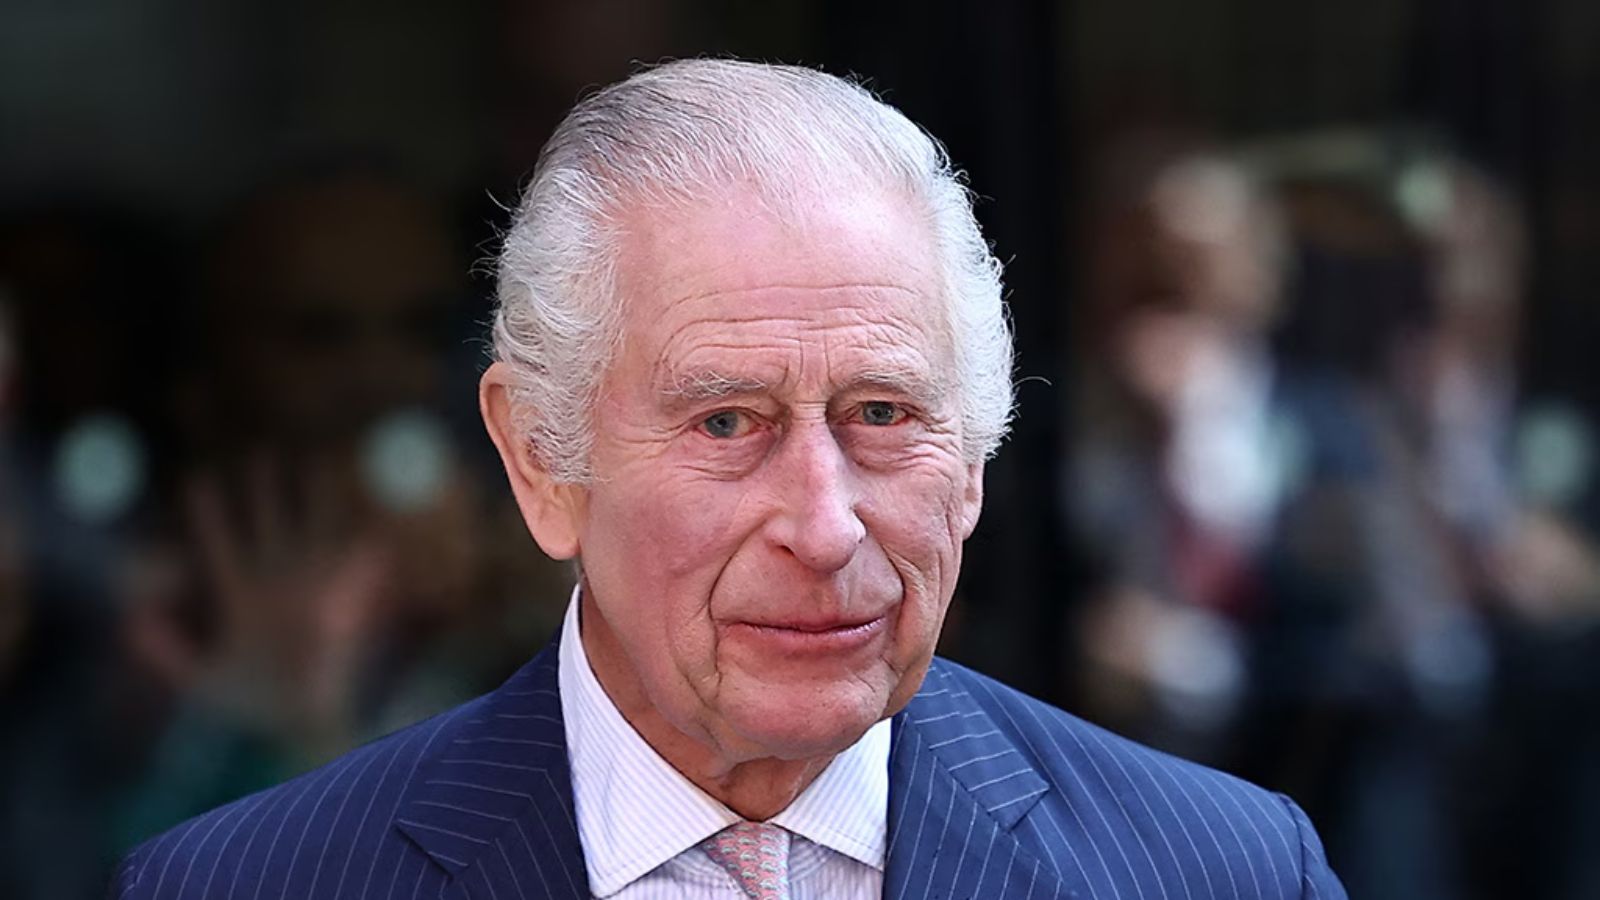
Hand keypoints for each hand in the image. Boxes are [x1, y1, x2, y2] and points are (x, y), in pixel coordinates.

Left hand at [129, 453, 393, 754]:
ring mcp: (311, 585)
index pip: (221, 545)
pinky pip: (354, 559)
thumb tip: (133, 618)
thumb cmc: (254, 702)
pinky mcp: (344, 598)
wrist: (304, 720)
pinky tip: (365, 511)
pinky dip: (362, 537)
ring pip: (311, 528)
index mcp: (240, 595)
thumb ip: (167, 653)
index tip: (197, 480)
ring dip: (312, 497)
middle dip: (263, 491)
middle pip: (268, 525)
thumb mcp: (204, 681)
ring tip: (310, 462)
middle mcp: (275, 581)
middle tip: (257, 454)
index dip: (209, 515)